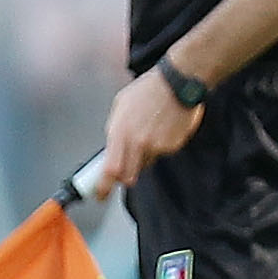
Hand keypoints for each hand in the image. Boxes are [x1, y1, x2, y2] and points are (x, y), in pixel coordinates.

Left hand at [102, 69, 201, 186]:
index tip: (100, 195)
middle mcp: (138, 143)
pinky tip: (162, 127)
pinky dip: (160, 145)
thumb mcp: (120, 106)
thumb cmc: (147, 90)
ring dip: (144, 155)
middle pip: (129, 175)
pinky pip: (162, 153)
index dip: (103, 187)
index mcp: (121, 132)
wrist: (177, 83)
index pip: (110, 169)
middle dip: (125, 175)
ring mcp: (158, 146)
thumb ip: (115, 131)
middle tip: (126, 165)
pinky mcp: (173, 146)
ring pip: (146, 163)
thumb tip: (111, 149)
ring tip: (149, 131)